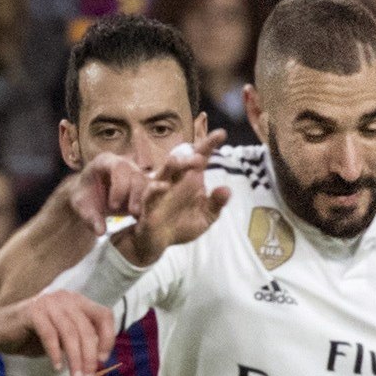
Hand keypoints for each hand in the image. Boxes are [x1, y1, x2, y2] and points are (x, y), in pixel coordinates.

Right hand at [0, 289, 115, 375]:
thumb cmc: (30, 336)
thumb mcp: (61, 338)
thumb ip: (78, 342)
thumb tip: (97, 360)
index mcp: (76, 301)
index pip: (104, 315)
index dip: (108, 338)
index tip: (102, 360)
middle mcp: (65, 298)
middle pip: (87, 329)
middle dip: (89, 358)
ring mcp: (49, 302)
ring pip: (70, 334)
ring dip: (75, 360)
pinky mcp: (33, 312)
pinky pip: (50, 335)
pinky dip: (55, 353)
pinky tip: (56, 367)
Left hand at [70, 153, 154, 234]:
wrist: (90, 196)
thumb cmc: (85, 197)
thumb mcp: (82, 206)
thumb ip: (90, 217)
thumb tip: (100, 232)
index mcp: (104, 161)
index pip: (118, 167)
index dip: (120, 185)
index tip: (113, 206)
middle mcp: (123, 164)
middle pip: (136, 174)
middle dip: (135, 194)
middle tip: (132, 212)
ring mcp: (133, 173)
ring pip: (145, 183)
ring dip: (143, 201)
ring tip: (137, 218)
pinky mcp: (141, 185)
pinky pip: (149, 193)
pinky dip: (146, 208)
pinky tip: (141, 223)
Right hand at [117, 133, 231, 265]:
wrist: (158, 242)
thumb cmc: (182, 225)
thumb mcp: (205, 217)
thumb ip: (216, 204)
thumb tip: (226, 190)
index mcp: (190, 178)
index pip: (201, 157)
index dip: (209, 144)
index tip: (221, 133)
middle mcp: (175, 180)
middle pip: (182, 161)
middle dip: (190, 156)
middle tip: (200, 157)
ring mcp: (161, 190)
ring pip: (164, 172)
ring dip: (171, 165)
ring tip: (176, 159)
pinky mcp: (149, 204)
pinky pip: (150, 194)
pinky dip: (155, 189)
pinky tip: (163, 187)